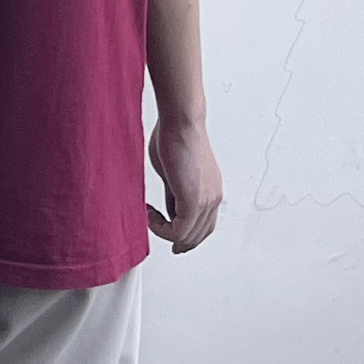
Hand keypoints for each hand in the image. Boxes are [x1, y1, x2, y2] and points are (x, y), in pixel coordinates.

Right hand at [148, 113, 222, 253]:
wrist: (180, 123)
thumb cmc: (176, 137)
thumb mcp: (174, 174)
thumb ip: (174, 193)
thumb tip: (169, 209)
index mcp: (211, 191)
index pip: (205, 227)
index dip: (188, 237)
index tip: (170, 237)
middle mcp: (213, 198)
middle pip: (198, 236)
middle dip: (177, 240)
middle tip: (156, 231)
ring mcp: (207, 201)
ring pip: (188, 236)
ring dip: (164, 232)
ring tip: (150, 216)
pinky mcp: (194, 202)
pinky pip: (179, 230)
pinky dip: (161, 228)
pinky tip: (150, 214)